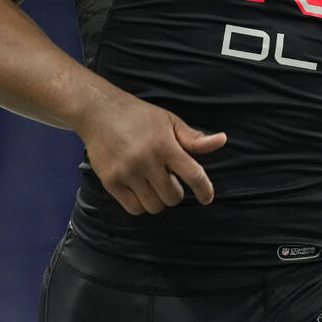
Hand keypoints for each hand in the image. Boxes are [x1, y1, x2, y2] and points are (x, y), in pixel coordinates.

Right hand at [76, 93, 226, 215]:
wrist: (99, 112)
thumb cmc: (139, 116)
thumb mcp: (169, 121)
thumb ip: (193, 138)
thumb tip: (222, 140)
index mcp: (165, 145)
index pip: (193, 175)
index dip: (204, 190)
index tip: (207, 198)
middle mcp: (147, 160)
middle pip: (173, 197)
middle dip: (175, 192)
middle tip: (167, 177)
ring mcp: (127, 173)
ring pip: (154, 206)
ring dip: (158, 200)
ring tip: (152, 183)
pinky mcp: (111, 182)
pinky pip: (134, 209)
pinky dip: (140, 204)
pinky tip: (139, 189)